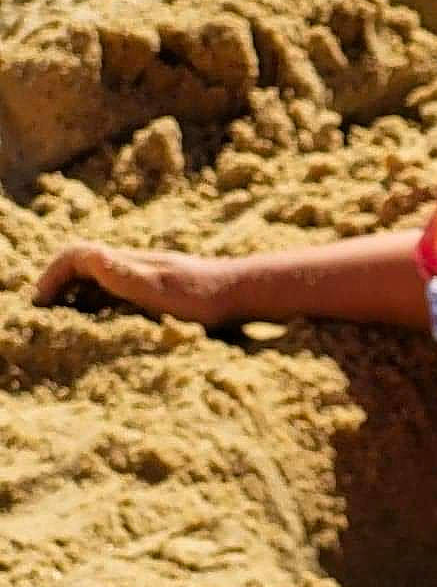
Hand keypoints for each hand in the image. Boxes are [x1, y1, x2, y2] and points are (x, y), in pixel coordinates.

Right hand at [33, 242, 236, 324]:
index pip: (75, 256)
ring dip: (80, 300)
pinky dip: (104, 308)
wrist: (248, 294)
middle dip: (60, 288)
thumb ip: (124, 275)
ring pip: (102, 282)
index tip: (39, 304)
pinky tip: (109, 330)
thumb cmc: (206, 296)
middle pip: (84, 268)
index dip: (51, 277)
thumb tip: (88, 256)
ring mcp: (150, 277)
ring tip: (68, 326)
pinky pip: (122, 295)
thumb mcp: (161, 290)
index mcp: (128, 263)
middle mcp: (135, 265)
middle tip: (46, 317)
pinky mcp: (163, 291)